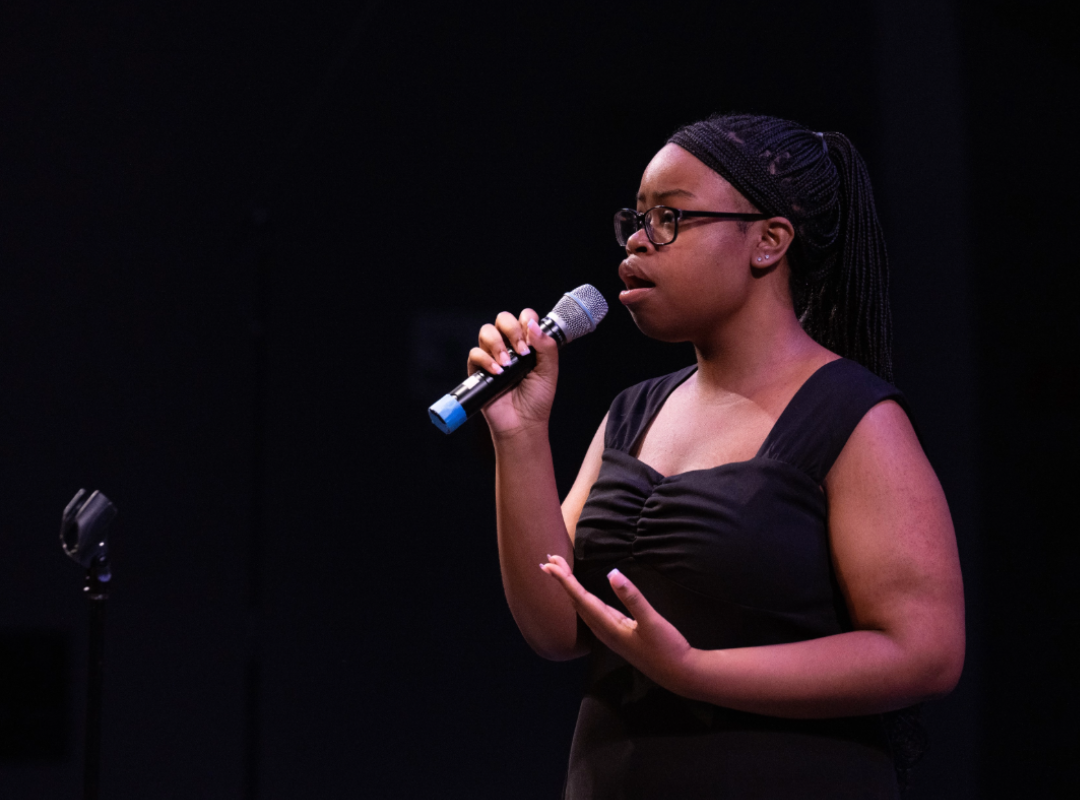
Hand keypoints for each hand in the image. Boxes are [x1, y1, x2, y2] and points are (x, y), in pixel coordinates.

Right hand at [468, 309, 559, 434]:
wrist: (523, 423)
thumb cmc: (537, 399)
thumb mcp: (549, 371)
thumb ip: (546, 346)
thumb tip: (532, 325)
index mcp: (527, 343)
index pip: (525, 317)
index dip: (527, 320)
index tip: (532, 338)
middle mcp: (509, 346)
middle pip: (503, 318)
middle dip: (512, 330)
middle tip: (522, 351)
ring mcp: (492, 356)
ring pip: (486, 331)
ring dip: (497, 345)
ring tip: (507, 364)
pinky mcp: (478, 370)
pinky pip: (475, 353)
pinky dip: (486, 360)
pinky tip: (498, 372)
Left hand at [539, 555, 694, 692]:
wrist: (678, 674)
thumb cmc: (666, 648)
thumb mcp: (652, 621)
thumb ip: (632, 597)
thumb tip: (612, 573)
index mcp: (609, 627)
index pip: (580, 598)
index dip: (564, 580)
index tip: (550, 564)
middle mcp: (604, 631)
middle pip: (576, 602)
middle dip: (562, 581)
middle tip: (549, 560)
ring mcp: (610, 634)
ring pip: (583, 608)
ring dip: (570, 589)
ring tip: (560, 573)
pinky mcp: (618, 635)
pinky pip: (592, 614)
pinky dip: (583, 599)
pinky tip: (583, 596)